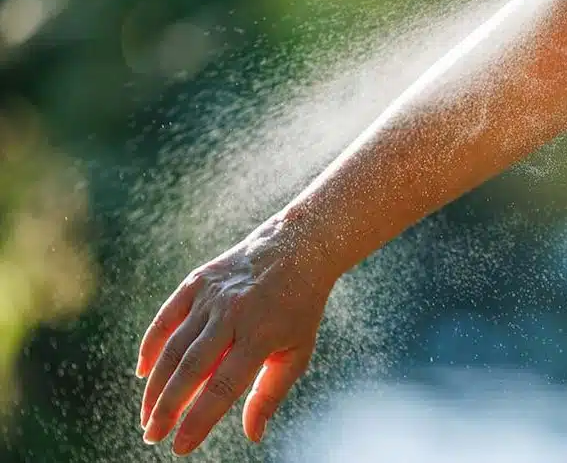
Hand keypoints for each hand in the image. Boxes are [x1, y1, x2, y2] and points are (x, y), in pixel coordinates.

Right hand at [136, 213, 334, 454]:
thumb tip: (252, 435)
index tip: (180, 447)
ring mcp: (212, 296)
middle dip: (167, 407)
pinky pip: (166, 318)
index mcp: (261, 335)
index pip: (223, 386)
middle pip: (191, 369)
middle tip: (151, 436)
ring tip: (147, 415)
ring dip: (155, 384)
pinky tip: (142, 373)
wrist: (296, 249)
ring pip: (174, 347)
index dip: (199, 419)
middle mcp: (233, 315)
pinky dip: (150, 345)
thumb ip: (270, 394)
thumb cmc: (299, 309)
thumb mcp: (297, 352)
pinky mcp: (197, 282)